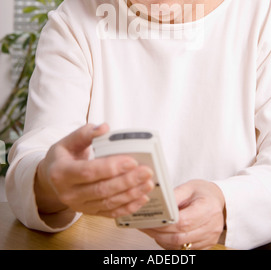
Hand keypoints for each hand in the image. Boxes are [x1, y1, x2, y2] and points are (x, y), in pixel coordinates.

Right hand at [34, 123, 153, 217]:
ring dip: (131, 194)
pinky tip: (141, 198)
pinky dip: (128, 207)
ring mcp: (79, 206)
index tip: (131, 161)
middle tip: (146, 171)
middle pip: (102, 190)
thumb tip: (104, 128)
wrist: (51, 177)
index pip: (89, 172)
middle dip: (127, 181)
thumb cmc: (63, 156)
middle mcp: (69, 193)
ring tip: (148, 183)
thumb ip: (86, 132)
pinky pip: (110, 213)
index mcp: (61, 173)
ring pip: (108, 203)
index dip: (111, 167)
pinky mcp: (89, 212)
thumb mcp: (68, 140)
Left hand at [142, 180, 225, 249]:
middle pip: (180, 237)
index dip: (164, 224)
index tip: (150, 220)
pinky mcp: (207, 245)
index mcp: (207, 208)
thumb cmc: (204, 192)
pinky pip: (185, 249)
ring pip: (181, 246)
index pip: (183, 222)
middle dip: (160, 233)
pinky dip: (172, 244)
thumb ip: (174, 196)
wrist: (219, 200)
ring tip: (151, 230)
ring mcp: (210, 238)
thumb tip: (158, 206)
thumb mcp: (189, 187)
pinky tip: (163, 235)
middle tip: (145, 226)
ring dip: (164, 240)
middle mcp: (211, 226)